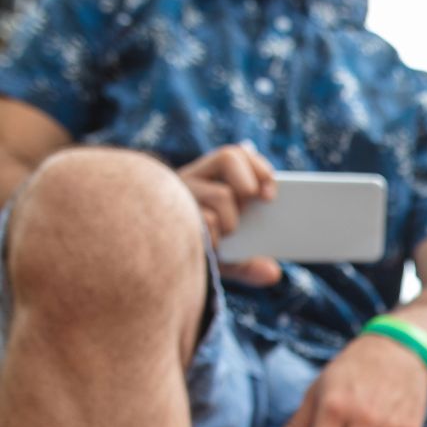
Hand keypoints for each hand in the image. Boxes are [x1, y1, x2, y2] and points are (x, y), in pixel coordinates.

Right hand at [177, 143, 280, 287]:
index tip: (272, 194)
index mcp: (207, 180)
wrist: (154, 267)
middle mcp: (190, 180)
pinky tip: (208, 247)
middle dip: (249, 183)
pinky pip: (206, 221)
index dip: (258, 167)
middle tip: (256, 205)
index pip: (235, 154)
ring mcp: (177, 192)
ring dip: (232, 221)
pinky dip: (215, 239)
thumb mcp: (228, 260)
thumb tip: (273, 273)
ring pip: (222, 194)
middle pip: (228, 157)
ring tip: (224, 235)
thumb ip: (251, 266)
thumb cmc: (197, 256)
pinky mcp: (169, 209)